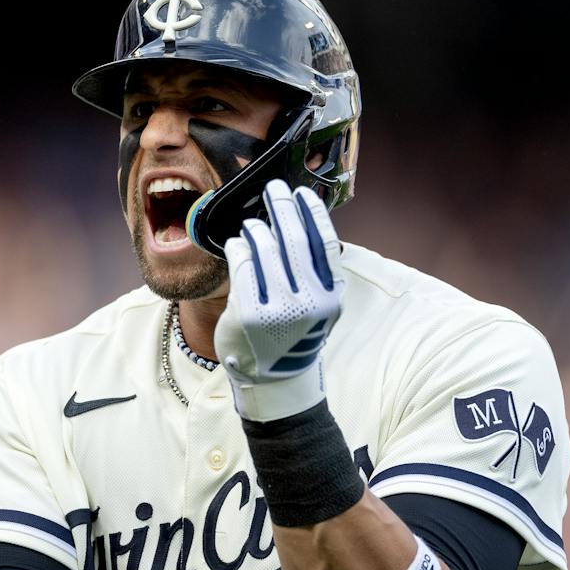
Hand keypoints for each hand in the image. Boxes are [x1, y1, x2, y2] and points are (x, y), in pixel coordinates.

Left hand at [214, 180, 343, 421]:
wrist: (275, 379)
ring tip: (253, 223)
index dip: (311, 212)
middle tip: (274, 190)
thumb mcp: (319, 306)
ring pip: (266, 249)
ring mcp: (279, 309)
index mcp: (330, 296)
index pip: (323, 242)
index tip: (300, 193)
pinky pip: (242, 267)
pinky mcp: (250, 315)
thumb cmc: (296, 334)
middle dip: (282, 207)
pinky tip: (238, 243)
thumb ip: (316, 271)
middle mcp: (309, 302)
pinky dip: (239, 248)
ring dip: (257, 229)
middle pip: (294, 239)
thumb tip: (302, 219)